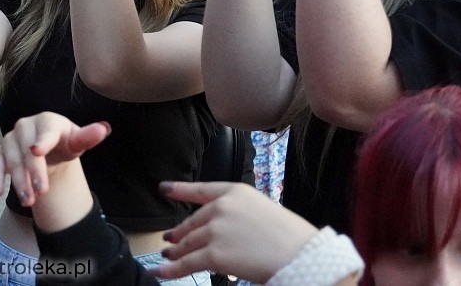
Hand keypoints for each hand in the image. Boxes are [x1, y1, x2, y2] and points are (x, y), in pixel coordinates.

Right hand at [0, 112, 110, 206]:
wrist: (48, 150)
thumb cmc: (65, 144)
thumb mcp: (78, 142)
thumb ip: (88, 137)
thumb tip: (104, 129)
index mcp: (48, 121)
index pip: (46, 132)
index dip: (42, 141)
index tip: (37, 152)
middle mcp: (26, 126)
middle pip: (28, 151)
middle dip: (33, 173)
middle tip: (41, 193)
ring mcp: (11, 138)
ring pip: (12, 160)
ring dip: (18, 181)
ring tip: (28, 201)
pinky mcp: (0, 150)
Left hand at [150, 181, 317, 281]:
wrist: (300, 255)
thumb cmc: (289, 236)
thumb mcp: (262, 210)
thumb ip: (237, 214)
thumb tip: (217, 229)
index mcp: (235, 192)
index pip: (201, 190)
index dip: (179, 190)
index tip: (164, 189)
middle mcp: (221, 207)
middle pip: (193, 223)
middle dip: (180, 233)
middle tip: (170, 239)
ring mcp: (215, 230)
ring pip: (188, 243)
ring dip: (175, 252)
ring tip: (168, 255)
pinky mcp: (214, 254)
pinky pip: (187, 263)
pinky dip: (170, 270)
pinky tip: (159, 272)